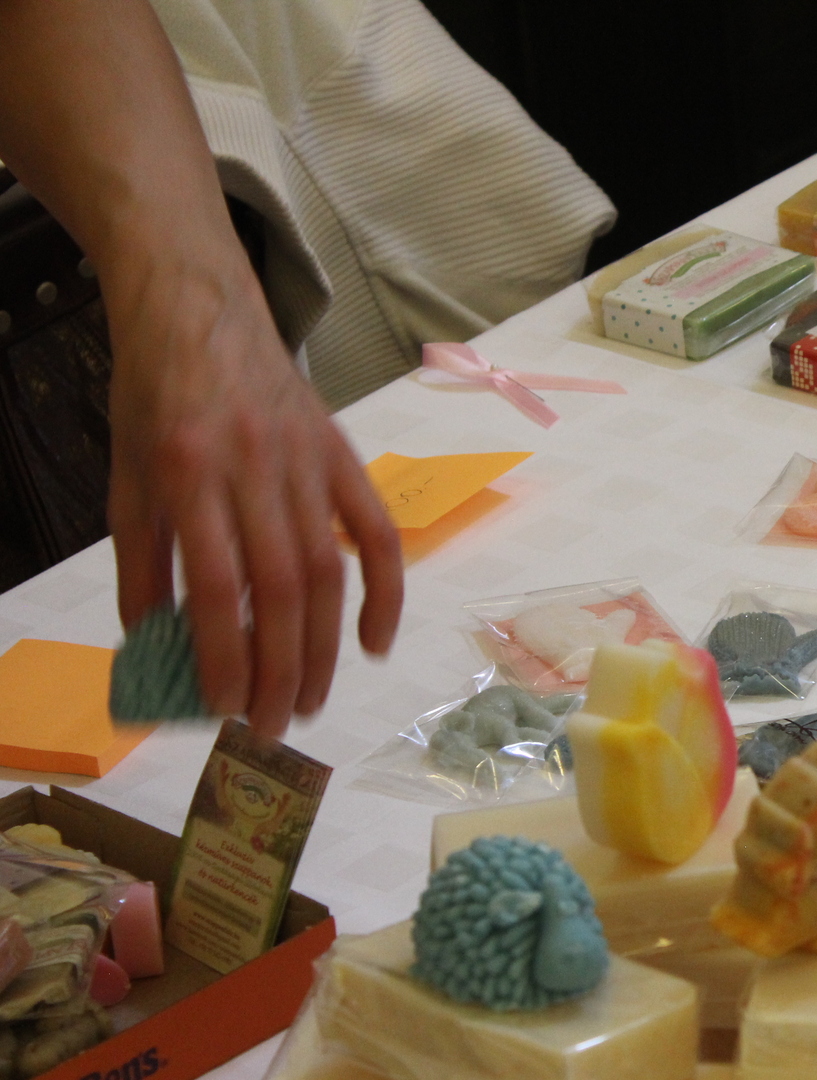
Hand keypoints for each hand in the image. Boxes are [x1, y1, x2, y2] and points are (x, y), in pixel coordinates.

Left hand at [105, 250, 403, 737]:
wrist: (199, 310)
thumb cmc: (154, 398)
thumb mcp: (125, 479)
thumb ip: (141, 564)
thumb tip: (157, 648)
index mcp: (186, 471)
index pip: (213, 584)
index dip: (224, 654)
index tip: (224, 709)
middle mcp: (253, 466)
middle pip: (280, 588)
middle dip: (282, 669)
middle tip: (275, 725)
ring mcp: (306, 459)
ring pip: (329, 570)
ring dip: (326, 647)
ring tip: (313, 700)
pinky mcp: (342, 454)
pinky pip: (376, 532)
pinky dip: (384, 591)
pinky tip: (372, 643)